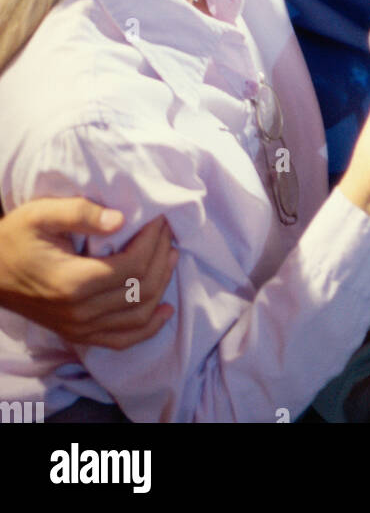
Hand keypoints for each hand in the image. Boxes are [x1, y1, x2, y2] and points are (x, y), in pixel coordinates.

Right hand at [0, 199, 176, 349]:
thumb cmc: (15, 238)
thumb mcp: (41, 214)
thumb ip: (81, 213)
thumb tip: (121, 219)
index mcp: (73, 281)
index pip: (132, 267)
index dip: (153, 242)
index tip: (160, 219)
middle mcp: (80, 312)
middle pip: (140, 290)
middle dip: (161, 258)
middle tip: (168, 232)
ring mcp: (79, 328)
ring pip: (137, 316)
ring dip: (162, 286)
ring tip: (170, 257)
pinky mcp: (78, 334)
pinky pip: (121, 340)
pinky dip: (147, 327)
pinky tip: (164, 310)